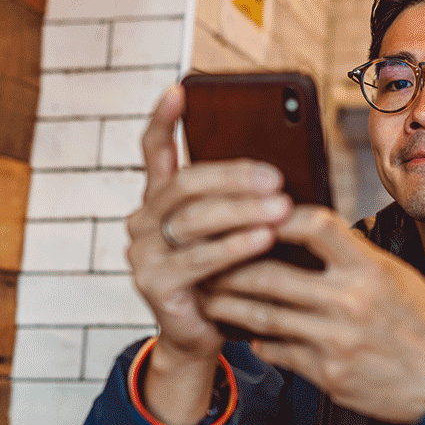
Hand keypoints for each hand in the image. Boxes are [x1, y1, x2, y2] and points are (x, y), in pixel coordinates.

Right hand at [125, 85, 289, 424]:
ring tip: (280, 207)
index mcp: (159, 201)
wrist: (206, 336)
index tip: (180, 88)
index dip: (165, 119)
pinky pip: (197, 259)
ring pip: (194, 220)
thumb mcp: (234, 232)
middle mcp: (143, 221)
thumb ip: (241, 201)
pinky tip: (264, 239)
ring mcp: (143, 253)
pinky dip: (234, 247)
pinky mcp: (154, 285)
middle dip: (233, 177)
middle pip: (186, 184)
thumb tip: (281, 169)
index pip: (154, 151)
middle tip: (275, 176)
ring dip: (241, 211)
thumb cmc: (228, 276)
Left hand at [202, 206, 424, 423]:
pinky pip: (278, 352)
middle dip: (227, 267)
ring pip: (262, 317)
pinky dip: (257, 340)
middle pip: (268, 275)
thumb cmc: (423, 323)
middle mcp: (349, 302)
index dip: (274, 217)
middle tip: (202, 259)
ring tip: (208, 295)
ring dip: (227, 305)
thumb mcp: (394, 276)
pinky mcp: (328, 376)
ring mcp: (335, 342)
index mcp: (369, 269)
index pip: (312, 225)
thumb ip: (351, 256)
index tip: (251, 213)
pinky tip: (245, 333)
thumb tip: (305, 230)